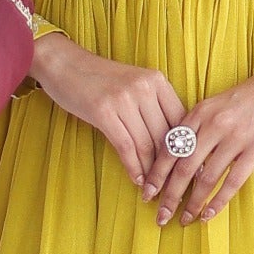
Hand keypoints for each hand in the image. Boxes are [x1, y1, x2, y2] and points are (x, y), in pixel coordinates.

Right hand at [28, 32, 185, 187]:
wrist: (64, 64)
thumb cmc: (99, 79)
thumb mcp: (134, 85)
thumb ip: (154, 107)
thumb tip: (172, 145)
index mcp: (157, 81)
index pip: (181, 121)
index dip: (186, 149)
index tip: (188, 170)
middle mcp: (144, 88)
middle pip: (164, 136)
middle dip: (168, 167)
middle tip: (171, 188)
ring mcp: (124, 98)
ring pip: (146, 144)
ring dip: (151, 172)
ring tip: (153, 189)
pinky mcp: (103, 111)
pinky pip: (126, 146)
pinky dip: (133, 167)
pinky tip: (136, 180)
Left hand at [145, 56, 253, 225]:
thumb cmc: (251, 97)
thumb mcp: (216, 104)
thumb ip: (197, 126)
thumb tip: (179, 159)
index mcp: (199, 112)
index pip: (169, 148)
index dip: (156, 174)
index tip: (147, 193)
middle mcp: (213, 125)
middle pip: (183, 168)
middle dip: (169, 196)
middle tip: (159, 216)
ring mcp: (235, 138)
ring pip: (206, 179)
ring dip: (192, 204)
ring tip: (183, 220)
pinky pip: (232, 182)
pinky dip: (218, 201)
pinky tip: (208, 215)